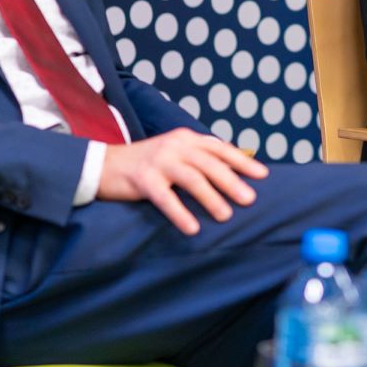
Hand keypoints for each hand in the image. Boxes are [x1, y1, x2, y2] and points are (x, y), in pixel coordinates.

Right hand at [98, 127, 268, 234]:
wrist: (103, 165)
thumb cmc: (146, 164)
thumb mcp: (175, 154)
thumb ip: (199, 160)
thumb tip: (232, 176)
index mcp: (186, 139)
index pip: (219, 148)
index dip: (242, 161)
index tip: (263, 175)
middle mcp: (175, 146)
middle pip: (209, 163)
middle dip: (232, 181)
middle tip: (250, 199)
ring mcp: (159, 160)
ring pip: (192, 178)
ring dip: (211, 198)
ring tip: (226, 216)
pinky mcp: (142, 178)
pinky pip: (165, 198)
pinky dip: (180, 213)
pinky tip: (192, 227)